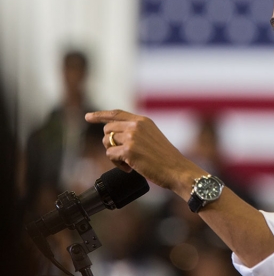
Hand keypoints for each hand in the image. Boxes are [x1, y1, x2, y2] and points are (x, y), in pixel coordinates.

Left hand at [85, 109, 205, 194]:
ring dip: (114, 155)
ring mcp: (132, 137)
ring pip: (107, 142)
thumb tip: (113, 137)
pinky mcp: (129, 150)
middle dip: (110, 143)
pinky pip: (110, 155)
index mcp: (143, 120)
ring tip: (128, 162)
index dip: (100, 115)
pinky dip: (117, 164)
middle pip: (107, 129)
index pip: (116, 113)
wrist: (176, 169)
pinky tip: (130, 168)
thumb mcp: (152, 137)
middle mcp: (136, 125)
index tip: (88, 117)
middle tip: (122, 155)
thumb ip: (136, 132)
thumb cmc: (165, 157)